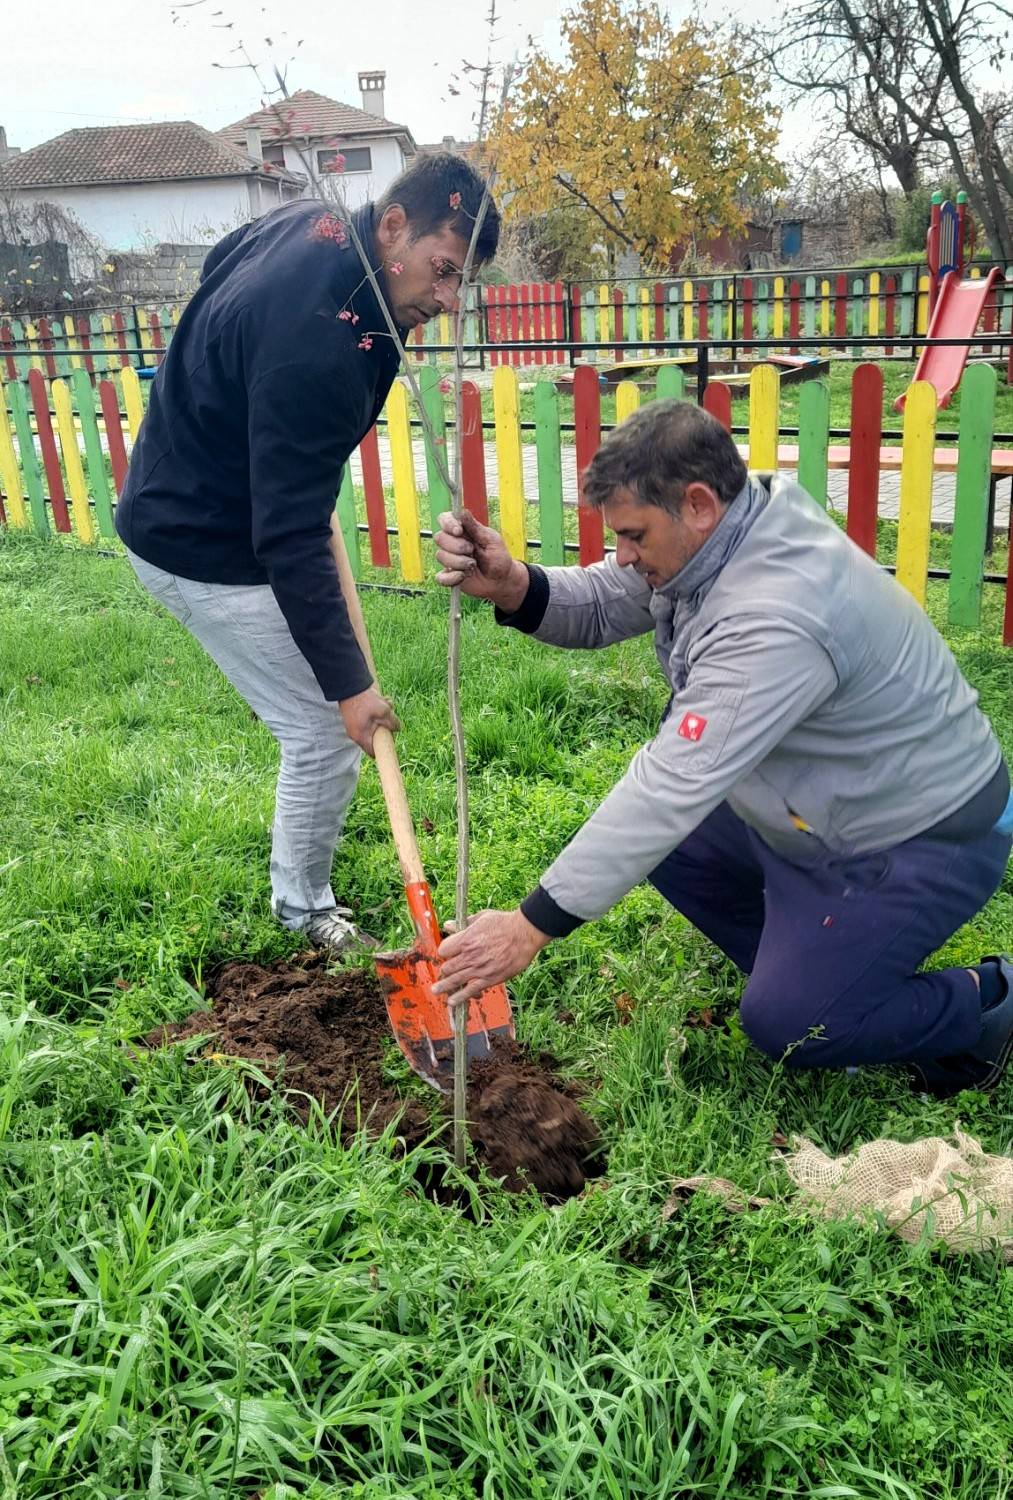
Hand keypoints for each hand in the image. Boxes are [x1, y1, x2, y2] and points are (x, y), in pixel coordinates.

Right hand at [339, 686, 399, 755]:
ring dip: (384, 714)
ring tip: (387, 702)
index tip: (391, 741)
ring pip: (374, 723)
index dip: (384, 749)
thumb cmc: (365, 700)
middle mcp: (356, 733)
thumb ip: (392, 722)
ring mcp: (355, 724)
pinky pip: (370, 716)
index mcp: (361, 736)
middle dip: (386, 726)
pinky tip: (382, 698)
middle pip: (375, 736)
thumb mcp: (384, 711)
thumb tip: (399, 728)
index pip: (373, 752)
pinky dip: (377, 709)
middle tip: (391, 715)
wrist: (350, 684)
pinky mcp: (355, 715)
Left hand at [433, 907, 549, 1006]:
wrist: (525, 934)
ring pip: (454, 981)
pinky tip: (452, 1001)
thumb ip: (463, 924)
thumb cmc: (505, 923)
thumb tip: (448, 925)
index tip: (448, 954)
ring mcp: (479, 969)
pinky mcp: (489, 979)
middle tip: (445, 972)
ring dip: (443, 986)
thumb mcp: (482, 917)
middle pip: (447, 967)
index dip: (444, 952)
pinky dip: (460, 997)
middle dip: (445, 970)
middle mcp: (469, 956)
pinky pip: (470, 990)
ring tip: (435, 990)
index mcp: (466, 939)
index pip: (443, 950)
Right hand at [434, 510, 528, 609]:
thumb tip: (462, 511)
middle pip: (439, 537)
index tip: (459, 531)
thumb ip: (475, 527)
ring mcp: (449, 559)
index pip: (444, 519)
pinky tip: (464, 576)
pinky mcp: (449, 576)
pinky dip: (453, 578)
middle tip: (472, 550)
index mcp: (462, 530)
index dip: (448, 524)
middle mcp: (452, 543)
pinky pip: (441, 577)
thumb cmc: (498, 557)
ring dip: (459, 562)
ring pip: (440, 556)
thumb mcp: (491, 540)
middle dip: (457, 546)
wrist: (501, 580)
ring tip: (473, 565)